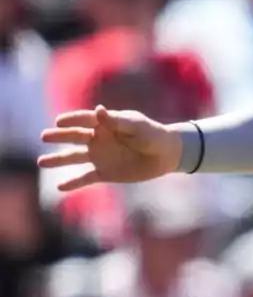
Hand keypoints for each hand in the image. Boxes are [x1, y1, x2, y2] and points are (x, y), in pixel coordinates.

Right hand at [37, 106, 182, 191]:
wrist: (166, 155)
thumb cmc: (153, 135)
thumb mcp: (136, 126)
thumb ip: (116, 121)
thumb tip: (98, 109)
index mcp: (106, 124)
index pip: (85, 120)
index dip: (72, 120)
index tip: (59, 121)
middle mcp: (99, 139)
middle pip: (75, 137)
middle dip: (59, 136)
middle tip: (44, 136)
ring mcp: (100, 156)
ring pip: (74, 158)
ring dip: (58, 160)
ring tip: (41, 162)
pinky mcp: (105, 173)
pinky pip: (85, 178)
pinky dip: (73, 183)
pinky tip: (60, 187)